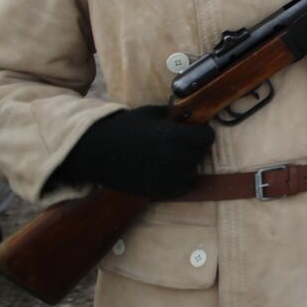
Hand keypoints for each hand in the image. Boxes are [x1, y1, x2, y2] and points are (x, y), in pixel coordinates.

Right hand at [51, 106, 214, 199]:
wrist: (98, 152)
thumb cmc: (125, 128)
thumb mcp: (153, 114)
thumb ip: (176, 117)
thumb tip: (193, 117)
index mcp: (174, 135)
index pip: (208, 137)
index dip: (201, 134)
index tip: (191, 132)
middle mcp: (176, 157)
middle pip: (201, 154)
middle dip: (193, 148)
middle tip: (176, 145)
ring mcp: (169, 177)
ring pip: (193, 170)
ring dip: (186, 164)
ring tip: (167, 158)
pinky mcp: (161, 191)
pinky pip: (184, 186)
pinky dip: (180, 180)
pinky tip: (166, 171)